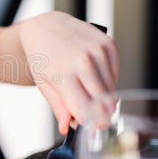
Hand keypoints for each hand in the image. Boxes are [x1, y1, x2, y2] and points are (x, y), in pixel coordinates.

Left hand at [19, 12, 118, 133]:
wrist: (46, 28)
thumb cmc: (43, 58)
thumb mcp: (44, 84)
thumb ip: (59, 107)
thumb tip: (68, 128)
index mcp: (64, 75)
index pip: (86, 109)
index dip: (92, 123)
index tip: (95, 130)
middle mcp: (83, 61)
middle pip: (103, 101)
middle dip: (102, 113)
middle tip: (99, 120)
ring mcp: (98, 51)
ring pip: (111, 88)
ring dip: (104, 96)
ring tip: (89, 91)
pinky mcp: (107, 44)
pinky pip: (115, 74)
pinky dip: (108, 80)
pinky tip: (94, 77)